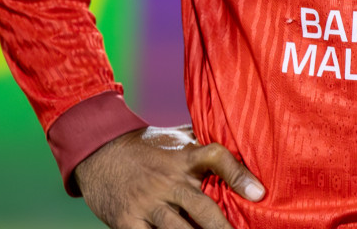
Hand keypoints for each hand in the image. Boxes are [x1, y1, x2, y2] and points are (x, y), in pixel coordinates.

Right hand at [74, 125, 265, 228]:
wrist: (97, 151)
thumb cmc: (144, 147)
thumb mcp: (174, 138)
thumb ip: (201, 142)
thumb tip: (237, 136)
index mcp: (183, 158)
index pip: (215, 158)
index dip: (238, 174)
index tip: (259, 193)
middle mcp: (167, 181)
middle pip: (202, 207)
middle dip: (223, 228)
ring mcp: (147, 203)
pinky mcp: (127, 222)